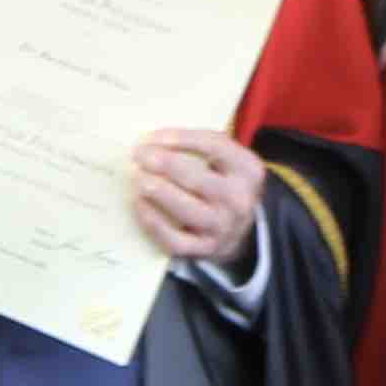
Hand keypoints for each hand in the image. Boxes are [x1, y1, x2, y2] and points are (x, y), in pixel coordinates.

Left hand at [130, 127, 262, 260]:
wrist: (240, 231)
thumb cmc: (224, 186)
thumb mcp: (227, 163)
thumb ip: (202, 149)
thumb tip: (154, 141)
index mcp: (247, 170)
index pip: (214, 146)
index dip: (181, 138)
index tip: (152, 136)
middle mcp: (239, 199)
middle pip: (196, 178)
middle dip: (163, 164)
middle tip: (139, 155)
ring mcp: (222, 227)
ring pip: (185, 208)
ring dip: (158, 190)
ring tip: (137, 177)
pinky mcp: (205, 249)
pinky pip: (174, 238)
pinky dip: (153, 221)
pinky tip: (139, 204)